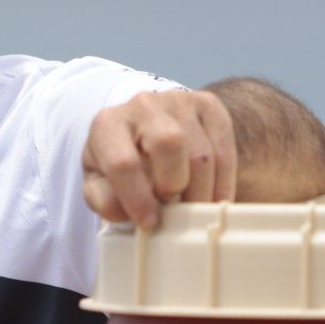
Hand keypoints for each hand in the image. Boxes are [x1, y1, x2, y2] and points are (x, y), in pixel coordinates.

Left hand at [81, 87, 238, 227]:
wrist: (143, 131)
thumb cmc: (121, 163)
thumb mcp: (100, 183)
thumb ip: (104, 200)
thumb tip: (123, 213)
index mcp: (107, 124)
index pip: (123, 163)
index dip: (138, 199)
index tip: (150, 223)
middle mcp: (142, 104)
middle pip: (169, 143)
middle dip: (174, 185)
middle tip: (174, 210)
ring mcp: (178, 100)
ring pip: (201, 153)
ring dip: (201, 191)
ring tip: (194, 212)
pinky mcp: (208, 105)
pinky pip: (224, 147)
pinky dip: (223, 182)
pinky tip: (215, 200)